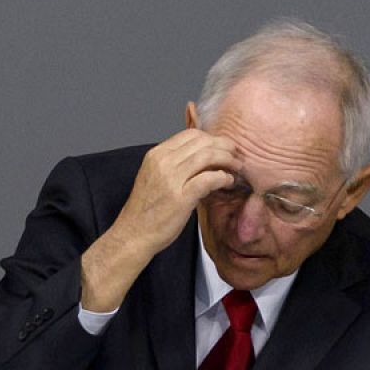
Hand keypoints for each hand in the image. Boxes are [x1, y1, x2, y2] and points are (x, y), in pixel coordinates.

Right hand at [80, 129, 240, 310]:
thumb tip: (202, 160)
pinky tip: (228, 182)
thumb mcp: (155, 178)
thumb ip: (174, 165)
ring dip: (227, 160)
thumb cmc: (145, 211)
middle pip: (202, 142)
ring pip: (208, 156)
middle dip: (224, 146)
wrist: (133, 235)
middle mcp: (162, 162)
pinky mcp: (181, 197)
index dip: (211, 139)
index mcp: (155, 155)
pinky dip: (223, 177)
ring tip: (236, 167)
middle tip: (235, 155)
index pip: (190, 135)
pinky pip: (209, 178)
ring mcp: (171, 179)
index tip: (222, 147)